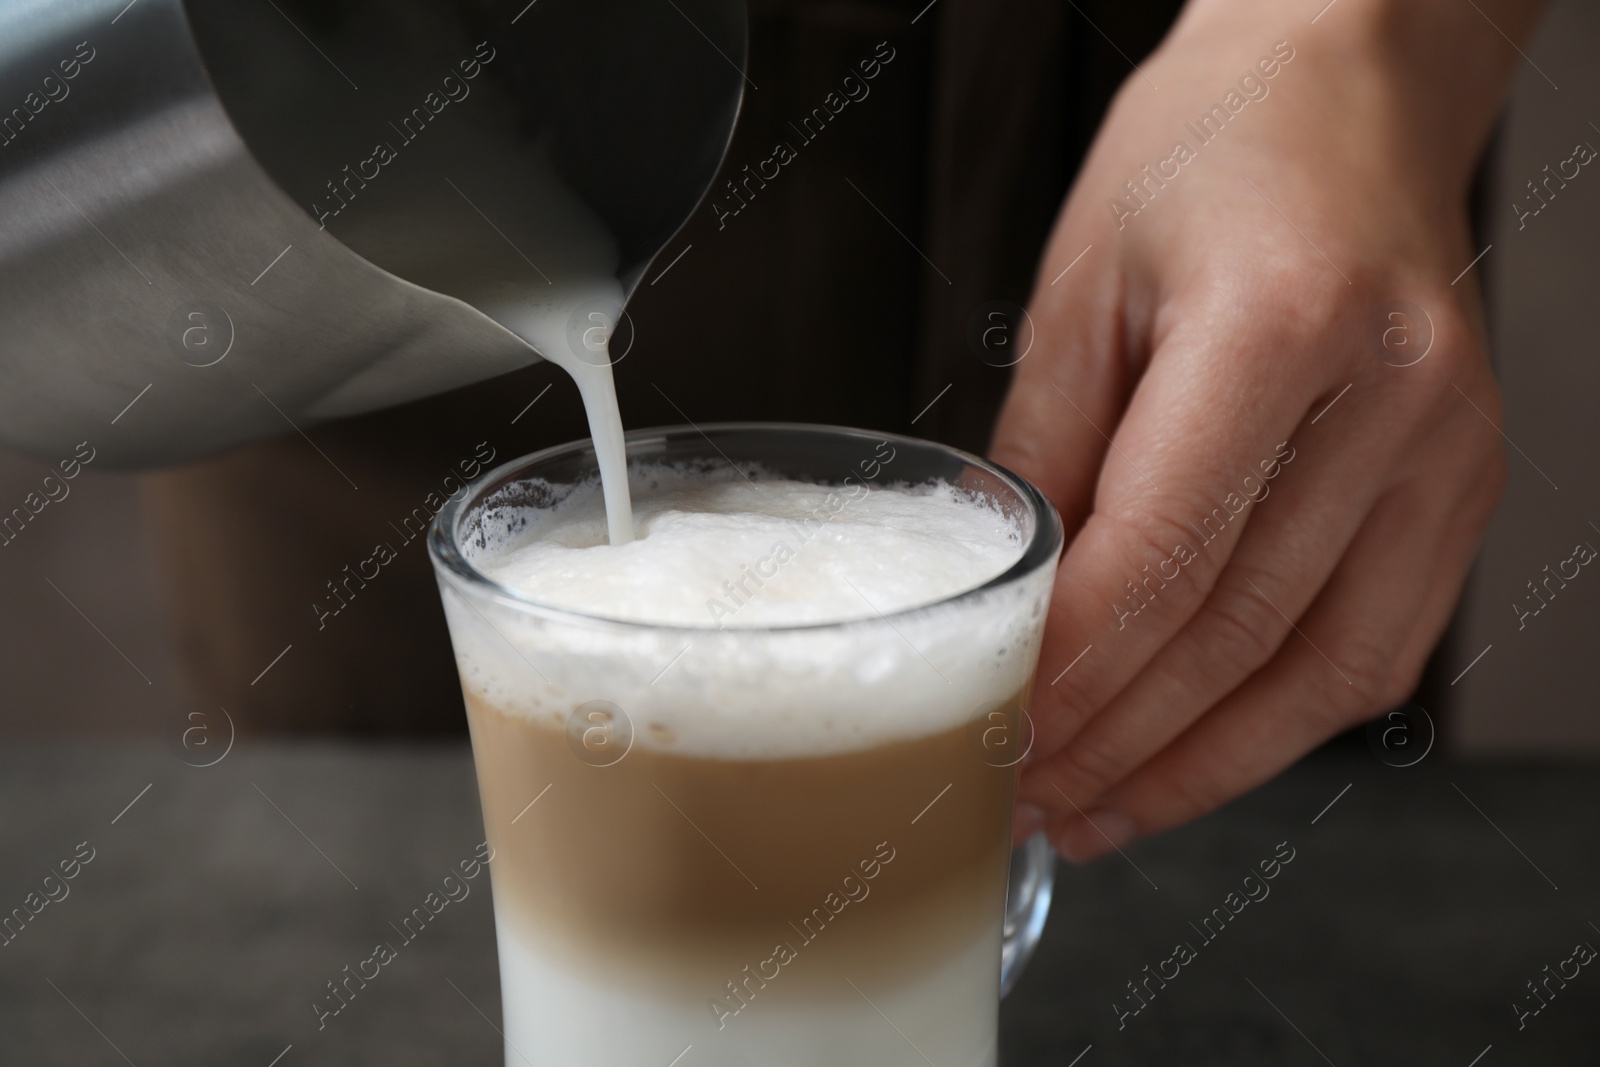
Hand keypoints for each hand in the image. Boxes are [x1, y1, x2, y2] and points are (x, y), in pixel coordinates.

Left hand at [991, 0, 1543, 859]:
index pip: (1161, 552)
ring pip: (1319, 669)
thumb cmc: (1211, 152)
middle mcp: (1391, 397)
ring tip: (1101, 810)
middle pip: (1236, 629)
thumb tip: (1011, 599)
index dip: (1073, 667)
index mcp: (1280, 323)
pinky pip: (1378, 647)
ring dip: (1198, 764)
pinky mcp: (1464, 484)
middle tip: (1030, 792)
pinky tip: (1199, 758)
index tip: (1002, 728)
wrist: (1348, 92)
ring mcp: (1450, 448)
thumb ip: (1046, 451)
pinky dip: (1282, 724)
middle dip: (1117, 736)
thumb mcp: (1082, 283)